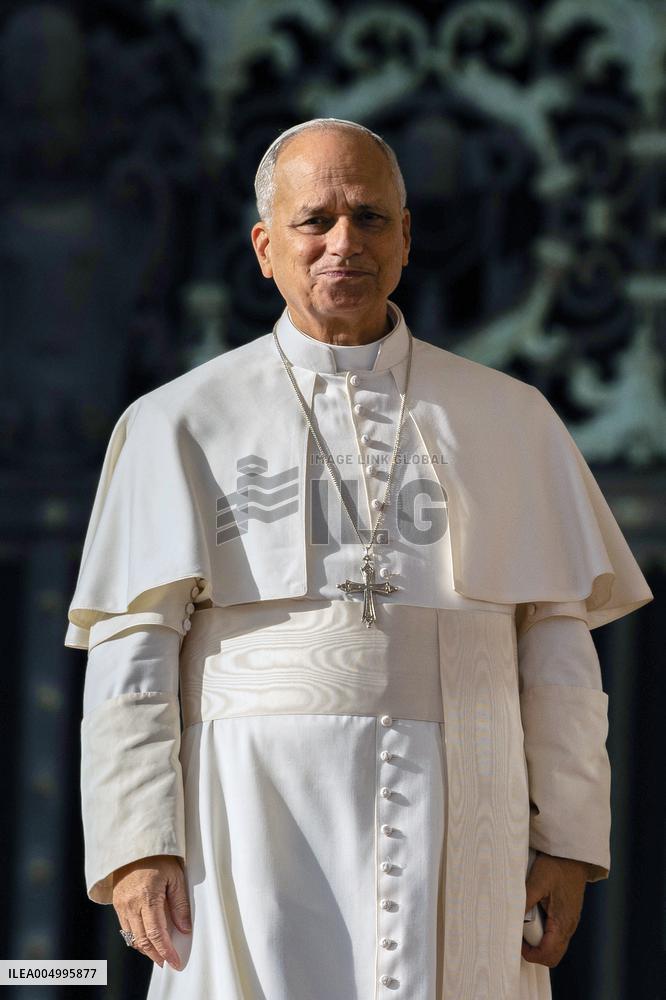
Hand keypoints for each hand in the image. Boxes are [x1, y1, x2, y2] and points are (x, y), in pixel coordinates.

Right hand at [112, 855, 191, 969]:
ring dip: (145, 948)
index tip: (175, 962)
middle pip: (142, 940)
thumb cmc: (159, 857)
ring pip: (131, 937)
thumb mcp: (176, 877)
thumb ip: (180, 904)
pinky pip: (125, 928)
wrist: (135, 843)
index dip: (166, 951)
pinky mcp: (117, 903)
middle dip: (155, 955)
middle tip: (167, 962)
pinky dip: (136, 937)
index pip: (156, 934)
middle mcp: (131, 903)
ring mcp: (122, 904)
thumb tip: (184, 928)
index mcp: (148, 896)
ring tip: (158, 953)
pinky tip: (146, 938)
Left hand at [522, 853, 590, 966]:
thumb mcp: (537, 882)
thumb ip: (524, 901)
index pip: (548, 954)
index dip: (531, 954)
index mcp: (562, 922)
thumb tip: (511, 919)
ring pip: (555, 946)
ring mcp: (570, 922)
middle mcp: (569, 927)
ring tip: (525, 924)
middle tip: (520, 936)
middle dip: (535, 952)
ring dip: (539, 942)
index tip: (517, 943)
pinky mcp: (568, 915)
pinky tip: (533, 917)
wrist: (573, 856)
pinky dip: (544, 933)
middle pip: (553, 955)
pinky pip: (556, 934)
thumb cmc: (556, 867)